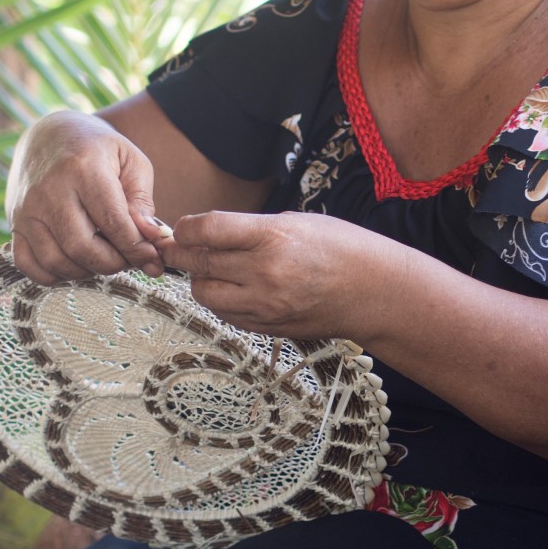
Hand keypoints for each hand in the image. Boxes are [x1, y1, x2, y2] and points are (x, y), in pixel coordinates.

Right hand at [7, 111, 170, 283]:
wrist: (51, 134)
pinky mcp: (14, 223)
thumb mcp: (130, 161)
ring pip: (56, 261)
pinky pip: (28, 265)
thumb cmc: (99, 150)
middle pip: (82, 248)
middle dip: (113, 264)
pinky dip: (53, 275)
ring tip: (104, 258)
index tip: (152, 258)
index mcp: (83, 168)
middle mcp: (49, 190)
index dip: (137, 248)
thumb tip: (151, 238)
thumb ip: (143, 201)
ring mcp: (27, 209)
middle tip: (128, 259)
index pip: (113, 222)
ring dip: (87, 271)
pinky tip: (75, 264)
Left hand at [158, 209, 392, 339]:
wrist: (376, 292)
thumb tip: (211, 233)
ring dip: (199, 280)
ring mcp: (265, 304)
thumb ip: (251, 228)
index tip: (181, 228)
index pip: (208, 230)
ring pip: (206, 294)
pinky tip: (230, 288)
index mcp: (273, 236)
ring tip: (207, 270)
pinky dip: (220, 300)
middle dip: (180, 253)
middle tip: (171, 247)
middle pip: (201, 262)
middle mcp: (265, 272)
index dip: (186, 228)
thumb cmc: (342, 248)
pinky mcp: (268, 327)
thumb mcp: (296, 221)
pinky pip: (226, 314)